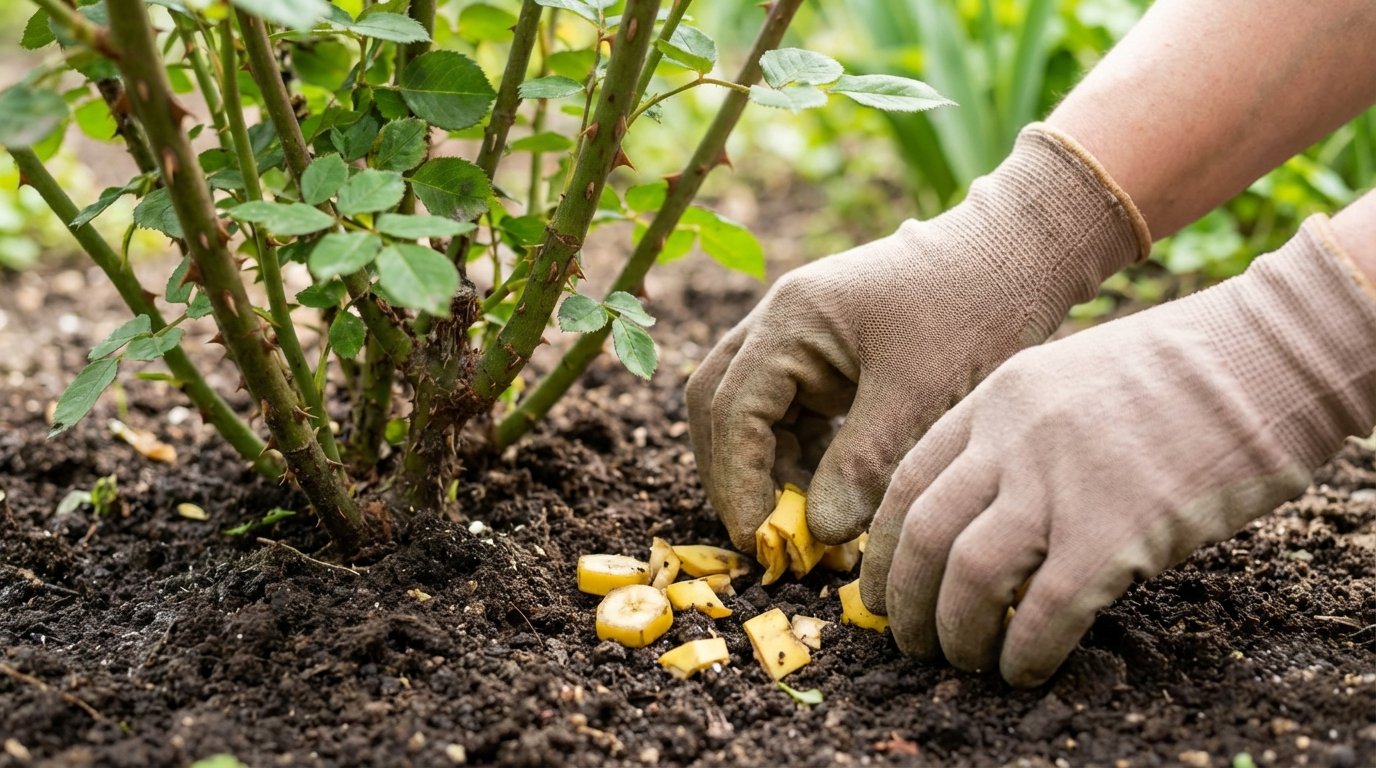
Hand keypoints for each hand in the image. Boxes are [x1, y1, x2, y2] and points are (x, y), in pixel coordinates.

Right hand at [685, 125, 1147, 550]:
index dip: (738, 481)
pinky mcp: (822, 355)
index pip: (733, 410)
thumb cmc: (974, 310)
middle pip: (718, 405)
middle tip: (764, 536)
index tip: (757, 539)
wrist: (1016, 256)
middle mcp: (778, 321)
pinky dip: (794, 456)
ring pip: (748, 411)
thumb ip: (863, 463)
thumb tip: (819, 533)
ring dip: (764, 468)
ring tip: (801, 524)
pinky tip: (824, 493)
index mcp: (791, 318)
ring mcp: (797, 336)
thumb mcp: (921, 394)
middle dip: (733, 474)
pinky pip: (785, 412)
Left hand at [860, 216, 1375, 686]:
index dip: (882, 546)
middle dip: (904, 599)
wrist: (1261, 359)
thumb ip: (1013, 436)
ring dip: (956, 632)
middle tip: (908, 639)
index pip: (906, 482)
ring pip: (970, 576)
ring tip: (964, 660)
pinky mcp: (1116, 531)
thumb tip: (979, 514)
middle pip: (923, 533)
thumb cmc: (1174, 374)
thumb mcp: (1064, 377)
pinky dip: (1024, 651)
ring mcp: (1062, 484)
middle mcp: (1013, 440)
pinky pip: (1045, 611)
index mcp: (996, 401)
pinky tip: (1025, 668)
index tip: (880, 587)